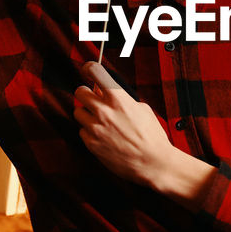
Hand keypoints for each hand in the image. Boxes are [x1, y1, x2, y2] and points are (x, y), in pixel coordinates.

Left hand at [74, 61, 172, 184]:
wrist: (153, 163)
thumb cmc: (151, 136)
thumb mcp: (143, 109)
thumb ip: (123, 99)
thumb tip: (109, 94)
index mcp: (118, 98)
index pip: (95, 71)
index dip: (89, 68)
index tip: (88, 70)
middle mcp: (103, 111)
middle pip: (79, 91)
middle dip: (86, 94)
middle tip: (93, 99)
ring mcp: (95, 127)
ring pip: (78, 112)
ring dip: (86, 113)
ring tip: (99, 120)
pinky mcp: (91, 143)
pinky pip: (82, 131)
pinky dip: (89, 131)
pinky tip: (102, 135)